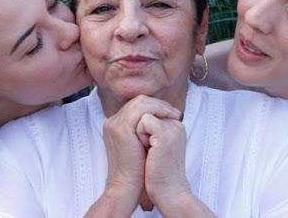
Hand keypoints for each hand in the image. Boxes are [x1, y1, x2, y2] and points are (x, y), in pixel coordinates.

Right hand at [100, 95, 181, 211]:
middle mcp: (112, 122)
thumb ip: (145, 131)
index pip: (136, 106)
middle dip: (159, 104)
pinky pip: (141, 110)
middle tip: (175, 112)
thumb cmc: (137, 170)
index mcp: (115, 125)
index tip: (171, 113)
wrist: (126, 186)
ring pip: (140, 102)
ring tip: (174, 114)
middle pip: (138, 101)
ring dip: (160, 106)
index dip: (155, 107)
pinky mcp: (121, 129)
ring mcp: (115, 124)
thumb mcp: (140, 145)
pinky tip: (168, 117)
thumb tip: (161, 120)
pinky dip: (156, 110)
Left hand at [136, 112, 190, 210]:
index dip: (140, 126)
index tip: (148, 148)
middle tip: (147, 149)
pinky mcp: (165, 134)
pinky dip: (139, 135)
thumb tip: (133, 118)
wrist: (167, 193)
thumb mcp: (154, 146)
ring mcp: (172, 127)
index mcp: (175, 126)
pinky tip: (147, 151)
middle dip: (139, 126)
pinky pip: (143, 121)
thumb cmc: (156, 173)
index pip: (150, 109)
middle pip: (146, 108)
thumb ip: (149, 130)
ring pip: (143, 113)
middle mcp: (176, 124)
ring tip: (147, 149)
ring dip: (138, 130)